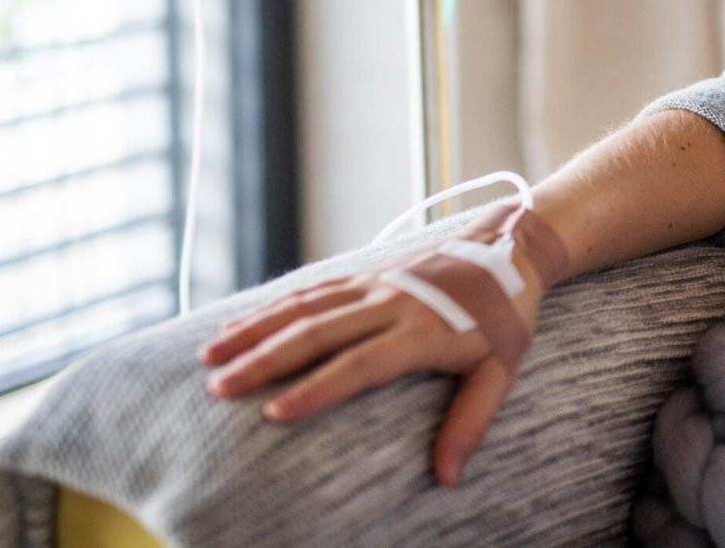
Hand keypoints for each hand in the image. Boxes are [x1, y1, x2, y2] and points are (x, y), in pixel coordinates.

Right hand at [198, 202, 562, 485]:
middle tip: (219, 388)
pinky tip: (238, 325)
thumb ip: (471, 422)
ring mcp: (375, 283)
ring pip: (305, 306)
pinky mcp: (367, 272)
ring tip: (211, 357)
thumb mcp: (501, 370)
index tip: (273, 413)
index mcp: (422, 330)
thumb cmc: (507, 316)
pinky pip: (312, 289)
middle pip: (317, 332)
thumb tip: (448, 478)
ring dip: (256, 330)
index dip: (316, 389)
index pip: (360, 364)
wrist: (513, 246)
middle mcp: (391, 302)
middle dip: (264, 361)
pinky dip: (272, 306)